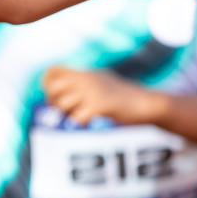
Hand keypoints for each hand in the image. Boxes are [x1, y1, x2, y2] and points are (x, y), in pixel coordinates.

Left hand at [42, 66, 166, 126]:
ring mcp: (92, 91)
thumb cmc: (124, 98)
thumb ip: (82, 85)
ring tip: (79, 120)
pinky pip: (76, 118)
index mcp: (85, 73)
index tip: (56, 97)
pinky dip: (79, 125)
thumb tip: (57, 95)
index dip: (48, 85)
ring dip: (67, 116)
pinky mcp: (99, 105)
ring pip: (62, 105)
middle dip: (54, 103)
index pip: (52, 71)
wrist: (148, 104)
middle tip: (66, 112)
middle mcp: (86, 79)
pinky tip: (88, 126)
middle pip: (53, 88)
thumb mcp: (101, 83)